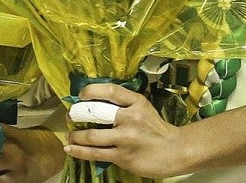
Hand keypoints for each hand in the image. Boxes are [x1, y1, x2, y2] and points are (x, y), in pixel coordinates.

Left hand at [62, 84, 189, 179]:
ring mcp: (127, 138)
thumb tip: (92, 100)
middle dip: (77, 113)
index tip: (80, 95)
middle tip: (70, 116)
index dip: (91, 90)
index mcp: (136, 102)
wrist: (176, 151)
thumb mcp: (143, 108)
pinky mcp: (124, 156)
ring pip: (92, 135)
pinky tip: (70, 148)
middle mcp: (131, 118)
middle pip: (96, 111)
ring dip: (75, 135)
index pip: (110, 90)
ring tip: (70, 135)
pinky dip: (79, 151)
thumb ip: (123, 103)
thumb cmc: (155, 128)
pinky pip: (96, 153)